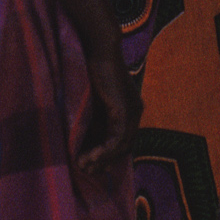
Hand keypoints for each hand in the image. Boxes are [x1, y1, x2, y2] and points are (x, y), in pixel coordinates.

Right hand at [73, 34, 138, 178]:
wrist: (98, 49)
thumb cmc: (91, 70)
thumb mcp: (93, 101)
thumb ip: (93, 119)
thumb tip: (82, 142)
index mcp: (130, 109)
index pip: (122, 140)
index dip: (106, 156)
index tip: (89, 165)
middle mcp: (136, 112)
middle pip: (123, 147)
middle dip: (104, 161)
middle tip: (85, 170)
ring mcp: (133, 111)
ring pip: (121, 145)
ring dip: (101, 158)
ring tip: (83, 166)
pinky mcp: (125, 110)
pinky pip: (118, 137)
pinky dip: (104, 150)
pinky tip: (89, 157)